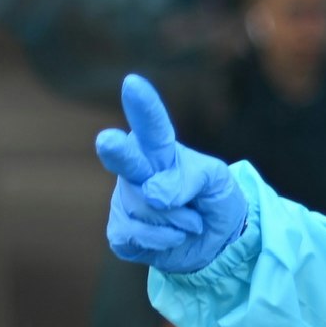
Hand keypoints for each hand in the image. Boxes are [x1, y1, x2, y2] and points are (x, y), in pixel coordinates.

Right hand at [94, 74, 247, 273]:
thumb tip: (153, 193)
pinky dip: (162, 240)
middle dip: (117, 151)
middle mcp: (137, 170)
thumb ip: (189, 178)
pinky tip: (173, 237)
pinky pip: (134, 235)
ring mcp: (125, 200)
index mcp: (161, 150)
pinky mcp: (120, 231)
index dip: (144, 107)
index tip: (133, 83)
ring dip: (178, 220)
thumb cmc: (214, 199)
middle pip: (125, 159)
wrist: (218, 243)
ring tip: (190, 220)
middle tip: (108, 141)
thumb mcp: (216, 180)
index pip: (153, 126)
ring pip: (144, 208)